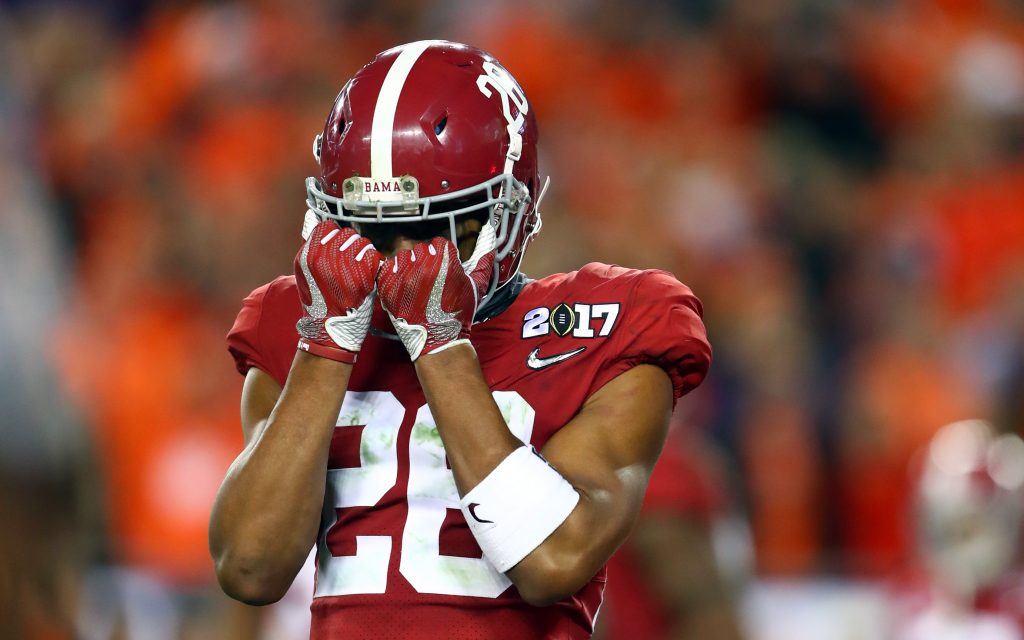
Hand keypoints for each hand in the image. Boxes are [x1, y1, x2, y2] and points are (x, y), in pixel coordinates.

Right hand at [294, 222, 381, 361]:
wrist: (329, 332)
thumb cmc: (321, 304)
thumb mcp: (308, 275)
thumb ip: (316, 252)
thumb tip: (330, 232)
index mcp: (307, 255)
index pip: (327, 227)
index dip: (336, 236)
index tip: (339, 248)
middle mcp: (323, 257)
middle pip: (348, 234)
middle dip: (353, 246)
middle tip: (353, 264)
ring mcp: (342, 265)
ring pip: (364, 244)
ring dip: (366, 256)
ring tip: (361, 273)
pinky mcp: (361, 274)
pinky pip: (375, 258)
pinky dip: (376, 266)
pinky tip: (370, 279)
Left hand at [376, 224, 494, 359]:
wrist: (440, 340)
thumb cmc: (459, 313)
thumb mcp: (477, 284)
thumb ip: (484, 255)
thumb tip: (489, 230)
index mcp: (446, 261)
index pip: (439, 243)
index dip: (442, 256)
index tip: (442, 269)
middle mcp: (424, 266)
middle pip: (421, 248)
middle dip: (426, 260)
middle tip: (430, 280)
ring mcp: (405, 276)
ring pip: (404, 256)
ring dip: (409, 266)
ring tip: (416, 284)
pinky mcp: (389, 287)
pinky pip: (388, 269)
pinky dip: (394, 276)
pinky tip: (403, 288)